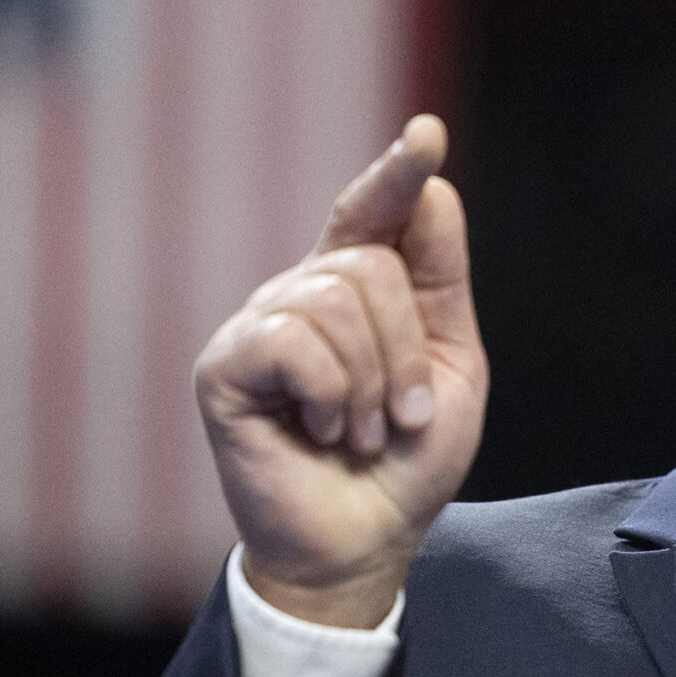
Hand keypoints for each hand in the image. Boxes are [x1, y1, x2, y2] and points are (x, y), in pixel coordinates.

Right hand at [193, 115, 486, 625]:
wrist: (365, 541)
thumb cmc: (406, 457)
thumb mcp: (450, 362)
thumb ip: (439, 277)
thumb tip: (434, 186)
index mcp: (359, 287)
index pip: (375, 210)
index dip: (399, 170)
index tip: (426, 135)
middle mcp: (301, 293)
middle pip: (371, 264)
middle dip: (407, 349)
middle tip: (402, 416)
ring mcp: (258, 325)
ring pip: (337, 299)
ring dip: (373, 383)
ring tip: (361, 433)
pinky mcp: (224, 366)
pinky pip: (295, 340)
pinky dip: (330, 394)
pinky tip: (321, 432)